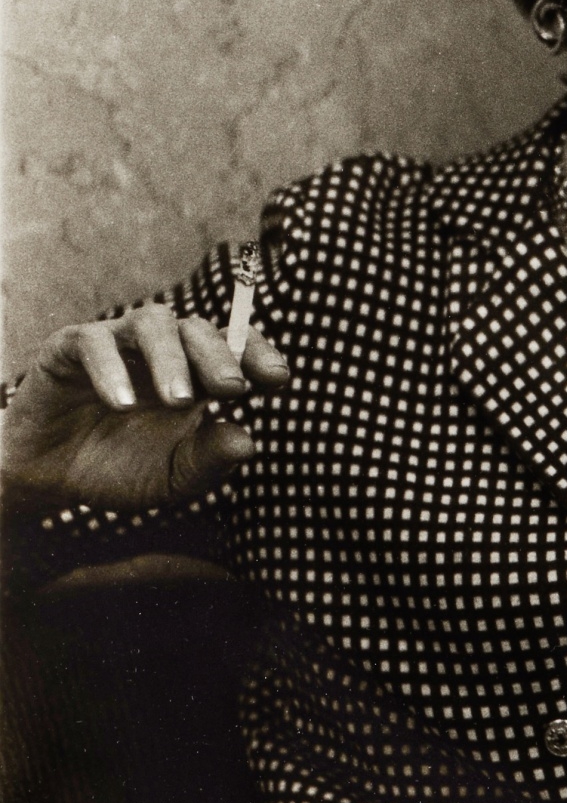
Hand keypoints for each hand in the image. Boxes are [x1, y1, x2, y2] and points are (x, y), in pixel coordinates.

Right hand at [1, 303, 289, 521]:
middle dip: (220, 357)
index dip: (259, 355)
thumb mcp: (174, 477)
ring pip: (153, 322)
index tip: (277, 378)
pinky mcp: (69, 348)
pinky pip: (93, 341)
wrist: (52, 481)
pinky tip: (122, 403)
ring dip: (171, 357)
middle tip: (230, 388)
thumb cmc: (123, 471)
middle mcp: (163, 350)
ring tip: (178, 399)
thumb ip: (210, 460)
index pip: (238, 347)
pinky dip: (110, 368)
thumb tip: (248, 442)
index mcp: (199, 374)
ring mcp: (118, 343)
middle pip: (200, 330)